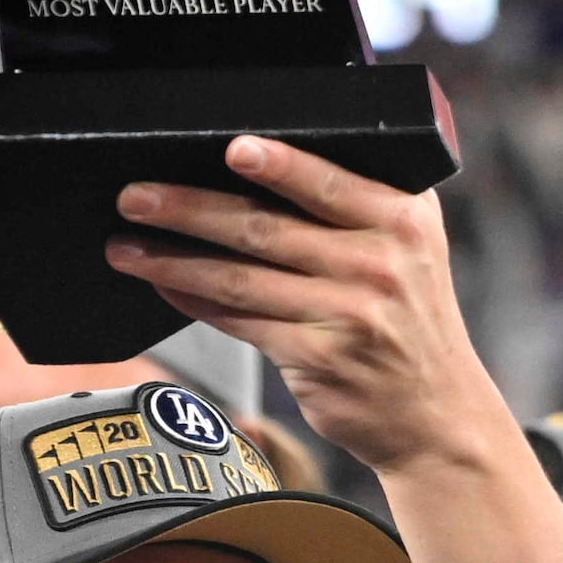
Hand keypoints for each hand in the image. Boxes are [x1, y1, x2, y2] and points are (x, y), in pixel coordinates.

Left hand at [104, 116, 517, 480]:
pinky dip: (196, 299)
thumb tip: (257, 166)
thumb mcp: (411, 249)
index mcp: (403, 220)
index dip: (277, 164)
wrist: (438, 414)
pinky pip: (240, 321)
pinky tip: (163, 283)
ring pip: (241, 278)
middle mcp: (379, 264)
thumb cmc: (409, 321)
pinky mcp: (317, 359)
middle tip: (135, 196)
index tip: (229, 147)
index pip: (328, 182)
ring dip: (174, 259)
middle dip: (189, 209)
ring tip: (125, 245)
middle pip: (266, 227)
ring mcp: (348, 314)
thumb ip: (358, 207)